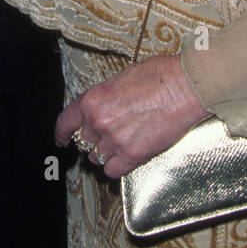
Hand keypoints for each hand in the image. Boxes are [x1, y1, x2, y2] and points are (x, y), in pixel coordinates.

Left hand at [55, 54, 210, 179]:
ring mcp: (114, 141)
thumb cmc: (157, 76)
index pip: (65, 122)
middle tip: (109, 135)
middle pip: (84, 141)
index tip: (62, 141)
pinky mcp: (132, 156)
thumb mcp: (119, 80)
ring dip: (106, 153)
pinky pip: (112, 171)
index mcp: (92, 100)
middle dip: (94, 139)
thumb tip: (99, 110)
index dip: (62, 134)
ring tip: (123, 142)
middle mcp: (98, 122)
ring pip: (97, 158)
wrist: (184, 87)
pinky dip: (117, 166)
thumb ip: (103, 99)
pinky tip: (127, 156)